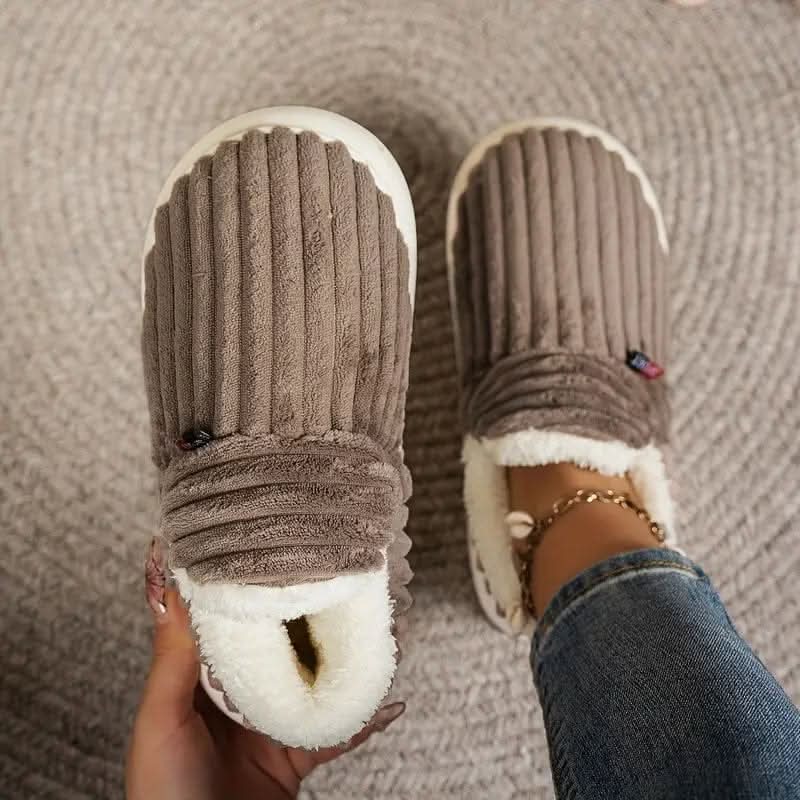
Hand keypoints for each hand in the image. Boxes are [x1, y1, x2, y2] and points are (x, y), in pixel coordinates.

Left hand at [126, 541, 404, 799]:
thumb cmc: (164, 795)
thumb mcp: (161, 721)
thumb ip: (173, 659)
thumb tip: (174, 591)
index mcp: (201, 681)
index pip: (230, 622)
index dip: (252, 591)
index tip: (278, 555)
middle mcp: (238, 696)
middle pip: (282, 647)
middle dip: (310, 619)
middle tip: (337, 585)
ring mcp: (271, 724)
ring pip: (315, 681)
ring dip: (344, 659)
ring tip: (373, 631)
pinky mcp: (296, 755)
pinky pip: (337, 730)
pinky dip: (364, 716)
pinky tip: (388, 700)